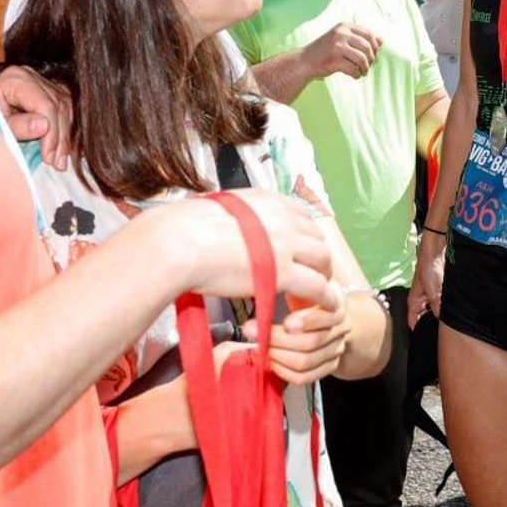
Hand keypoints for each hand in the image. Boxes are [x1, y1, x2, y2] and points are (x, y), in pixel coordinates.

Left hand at [0, 65, 73, 169]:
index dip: (50, 132)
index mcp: (15, 78)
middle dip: (59, 138)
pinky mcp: (50, 90)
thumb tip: (44, 126)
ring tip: (60, 160)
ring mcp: (42, 81)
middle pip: (57, 106)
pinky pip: (66, 110)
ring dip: (65, 137)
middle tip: (56, 163)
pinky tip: (63, 148)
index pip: (44, 104)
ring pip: (65, 109)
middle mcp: (31, 75)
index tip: (48, 157)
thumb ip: (17, 126)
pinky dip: (65, 130)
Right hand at [174, 188, 338, 304]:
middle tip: (314, 272)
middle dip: (318, 256)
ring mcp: (286, 244)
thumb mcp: (223, 209)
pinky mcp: (283, 272)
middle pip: (317, 237)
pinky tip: (326, 304)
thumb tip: (234, 226)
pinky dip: (325, 297)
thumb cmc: (187, 229)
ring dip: (323, 275)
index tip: (303, 251)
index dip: (306, 237)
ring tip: (320, 290)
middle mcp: (283, 218)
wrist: (180, 242)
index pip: (303, 217)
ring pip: (322, 260)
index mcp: (269, 201)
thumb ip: (241, 218)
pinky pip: (317, 286)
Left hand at [242, 291, 351, 385]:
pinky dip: (284, 372)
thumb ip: (296, 280)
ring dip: (277, 356)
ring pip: (305, 362)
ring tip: (260, 346)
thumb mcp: (307, 282)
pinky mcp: (327, 367)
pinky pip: (304, 378)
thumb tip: (266, 280)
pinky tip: (271, 362)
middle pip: (310, 343)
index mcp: (337, 305)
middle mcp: (341, 330)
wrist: (330, 315)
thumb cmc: (309, 295)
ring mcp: (335, 351)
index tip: (285, 321)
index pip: (326, 318)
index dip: (306, 322)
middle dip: (278, 339)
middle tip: (252, 331)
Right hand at [303, 23, 382, 79]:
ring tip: (362, 72)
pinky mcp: (333, 60)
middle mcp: (341, 33)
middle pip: (368, 47)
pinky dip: (357, 75)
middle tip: (367, 66)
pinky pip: (353, 69)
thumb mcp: (341, 38)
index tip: (373, 55)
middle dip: (371, 59)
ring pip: (362, 59)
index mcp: (344, 26)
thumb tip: (382, 42)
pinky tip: (354, 75)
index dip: (375, 46)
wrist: (304, 61)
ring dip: (365, 68)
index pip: (369, 34)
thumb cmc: (325, 51)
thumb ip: (359, 38)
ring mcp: (336, 46)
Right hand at [408, 228, 446, 328]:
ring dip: (440, 314)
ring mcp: (429, 296)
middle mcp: (421, 301)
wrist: (435, 254)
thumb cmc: (427, 269)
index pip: (412, 322)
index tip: (425, 340)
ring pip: (434, 311)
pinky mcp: (438, 291)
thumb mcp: (433, 292)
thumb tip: (442, 321)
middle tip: (440, 333)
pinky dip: (445, 306)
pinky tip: (452, 310)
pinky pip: (441, 303)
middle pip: (424, 318)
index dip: (417, 332)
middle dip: (431, 324)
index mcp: (414, 303)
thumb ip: (437, 307)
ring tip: (448, 323)